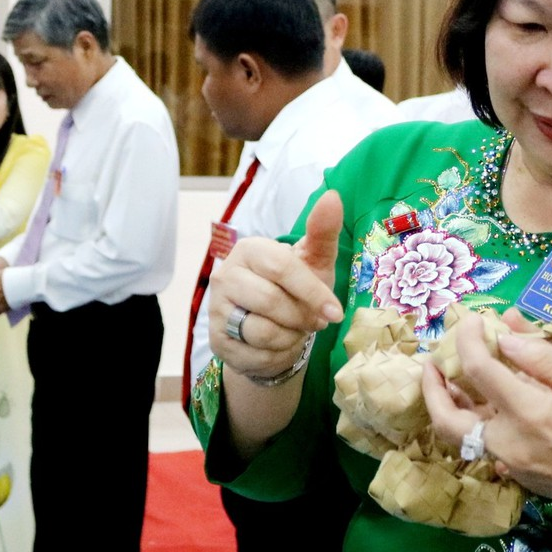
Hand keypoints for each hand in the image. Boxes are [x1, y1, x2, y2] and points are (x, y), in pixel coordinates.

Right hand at [208, 192, 344, 382]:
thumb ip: (322, 232)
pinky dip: (277, 356)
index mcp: (249, 250)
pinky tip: (279, 346)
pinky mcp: (215, 340)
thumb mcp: (313, 262)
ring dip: (291, 337)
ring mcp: (216, 309)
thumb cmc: (295, 289)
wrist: (272, 329)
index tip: (335, 312)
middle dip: (302, 317)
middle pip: (272, 302)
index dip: (312, 292)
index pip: (282, 268)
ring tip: (294, 330)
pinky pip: (255, 355)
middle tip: (315, 322)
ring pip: (263, 332)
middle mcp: (225, 276)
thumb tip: (333, 196)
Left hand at [421, 314, 551, 539]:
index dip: (468, 339)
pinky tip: (483, 401)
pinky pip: (481, 445)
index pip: (479, 369)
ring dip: (447, 404)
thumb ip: (545, 357)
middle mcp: (508, 443)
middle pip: (447, 417)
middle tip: (433, 359)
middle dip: (432, 385)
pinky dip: (472, 419)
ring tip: (448, 377)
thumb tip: (506, 333)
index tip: (471, 320)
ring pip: (459, 435)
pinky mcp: (517, 476)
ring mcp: (509, 464)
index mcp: (529, 413)